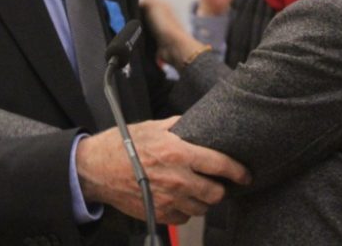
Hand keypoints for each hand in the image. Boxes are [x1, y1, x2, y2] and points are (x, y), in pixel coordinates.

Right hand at [75, 116, 250, 224]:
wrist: (96, 168)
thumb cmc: (122, 145)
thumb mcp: (153, 127)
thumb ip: (179, 126)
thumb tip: (198, 124)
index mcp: (178, 153)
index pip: (219, 165)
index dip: (238, 172)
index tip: (245, 175)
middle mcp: (176, 179)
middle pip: (215, 193)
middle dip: (220, 188)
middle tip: (218, 182)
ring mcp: (167, 199)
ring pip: (201, 208)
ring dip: (203, 200)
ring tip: (197, 189)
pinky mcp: (158, 213)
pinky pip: (184, 218)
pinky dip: (186, 210)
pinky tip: (180, 199)